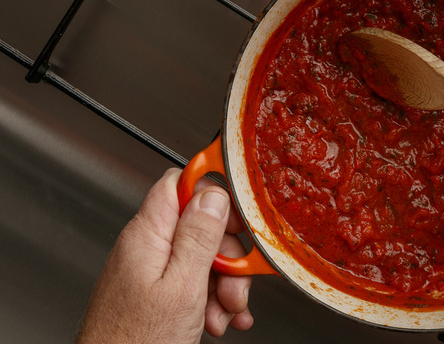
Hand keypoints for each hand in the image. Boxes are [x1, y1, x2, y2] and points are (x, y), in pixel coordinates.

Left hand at [77, 168, 253, 342]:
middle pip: (200, 226)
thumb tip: (214, 195)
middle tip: (236, 284)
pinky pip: (193, 282)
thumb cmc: (136, 342)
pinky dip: (212, 299)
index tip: (239, 214)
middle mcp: (147, 247)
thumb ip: (198, 236)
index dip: (213, 192)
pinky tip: (219, 319)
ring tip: (225, 314)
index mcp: (147, 235)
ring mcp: (151, 271)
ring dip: (224, 285)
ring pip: (202, 258)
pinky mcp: (157, 293)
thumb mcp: (182, 286)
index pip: (180, 183)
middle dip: (228, 255)